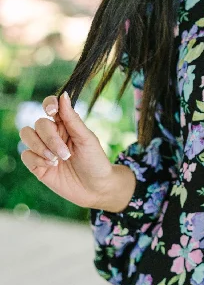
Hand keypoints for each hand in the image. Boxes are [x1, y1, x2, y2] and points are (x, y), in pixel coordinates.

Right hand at [19, 91, 114, 208]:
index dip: (48, 104)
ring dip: (41, 147)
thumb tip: (63, 95)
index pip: (50, 106)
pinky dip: (37, 158)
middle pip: (39, 124)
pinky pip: (26, 154)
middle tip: (66, 153)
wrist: (96, 188)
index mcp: (65, 124)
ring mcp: (43, 149)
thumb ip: (72, 119)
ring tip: (57, 160)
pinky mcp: (37, 165)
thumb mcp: (87, 139)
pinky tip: (51, 166)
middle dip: (51, 139)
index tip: (51, 111)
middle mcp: (52, 134)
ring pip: (27, 135)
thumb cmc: (95, 161)